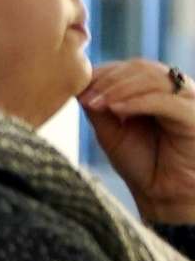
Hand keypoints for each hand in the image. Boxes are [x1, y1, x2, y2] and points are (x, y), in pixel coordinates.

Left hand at [84, 61, 194, 224]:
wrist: (163, 193)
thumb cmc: (140, 163)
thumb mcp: (110, 131)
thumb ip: (99, 107)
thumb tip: (78, 83)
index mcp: (156, 89)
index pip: (129, 67)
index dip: (102, 73)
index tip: (77, 88)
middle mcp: (175, 90)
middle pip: (141, 67)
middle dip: (109, 80)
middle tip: (86, 97)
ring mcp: (188, 100)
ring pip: (153, 78)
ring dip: (119, 88)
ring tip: (96, 104)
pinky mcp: (194, 116)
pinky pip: (166, 101)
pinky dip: (138, 102)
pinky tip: (116, 110)